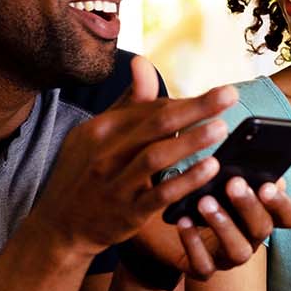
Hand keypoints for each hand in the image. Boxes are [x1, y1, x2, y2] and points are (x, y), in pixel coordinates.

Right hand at [26, 57, 236, 258]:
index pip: (149, 108)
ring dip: (191, 141)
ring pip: (156, 156)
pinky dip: (185, 180)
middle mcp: (106, 153)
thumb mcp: (95, 135)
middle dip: (196, 107)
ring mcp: (116, 184)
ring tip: (222, 128)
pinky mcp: (127, 213)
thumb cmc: (83, 174)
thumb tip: (143, 63)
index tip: (217, 97)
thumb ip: (126, 103)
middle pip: (156, 123)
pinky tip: (210, 168)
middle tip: (230, 95)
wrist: (59, 227)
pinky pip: (160, 194)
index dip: (185, 103)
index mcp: (101, 129)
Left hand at [167, 177, 290, 280]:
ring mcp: (228, 257)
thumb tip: (245, 151)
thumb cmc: (203, 190)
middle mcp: (251, 238)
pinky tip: (183, 221)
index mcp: (264, 214)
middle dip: (249, 206)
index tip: (268, 185)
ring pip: (239, 251)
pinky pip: (203, 266)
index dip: (282, 204)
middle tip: (234, 183)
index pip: (289, 216)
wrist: (166, 219)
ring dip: (224, 225)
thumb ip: (239, 167)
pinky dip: (193, 244)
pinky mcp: (203, 269)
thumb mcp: (220, 175)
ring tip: (205, 201)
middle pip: (262, 229)